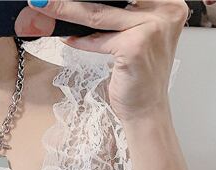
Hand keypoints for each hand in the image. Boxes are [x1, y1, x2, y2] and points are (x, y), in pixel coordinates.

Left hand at [25, 0, 187, 122]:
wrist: (147, 112)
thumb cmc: (140, 78)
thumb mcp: (136, 37)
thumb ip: (121, 16)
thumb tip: (82, 3)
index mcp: (169, 4)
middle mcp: (166, 11)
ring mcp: (152, 27)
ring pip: (99, 15)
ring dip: (67, 10)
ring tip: (46, 6)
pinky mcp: (135, 45)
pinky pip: (98, 39)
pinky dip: (81, 41)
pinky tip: (68, 39)